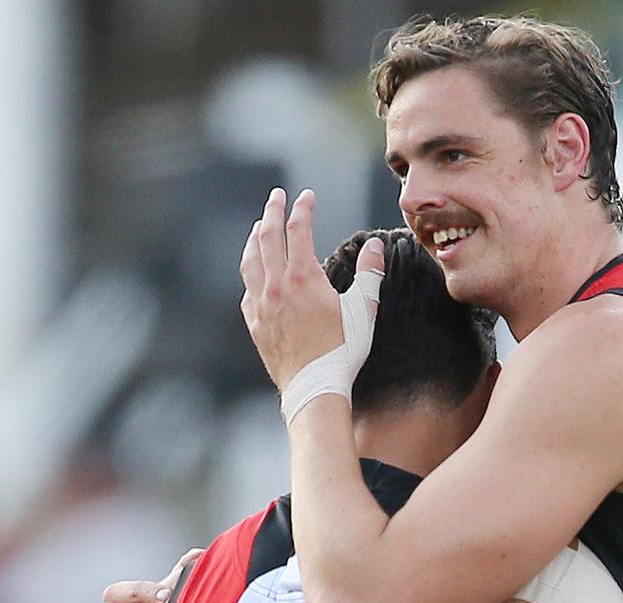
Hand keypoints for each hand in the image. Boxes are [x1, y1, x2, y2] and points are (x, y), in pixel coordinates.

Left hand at [239, 188, 382, 393]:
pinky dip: (251, 273)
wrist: (314, 387)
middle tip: (276, 196)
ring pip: (250, 261)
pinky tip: (255, 274)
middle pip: (267, 237)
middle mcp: (276, 286)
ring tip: (257, 227)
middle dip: (272, 211)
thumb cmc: (342, 350)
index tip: (307, 195)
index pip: (298, 229)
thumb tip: (375, 246)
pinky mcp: (255, 324)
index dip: (302, 208)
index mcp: (303, 277)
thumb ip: (369, 274)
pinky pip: (247, 290)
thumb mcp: (364, 309)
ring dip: (253, 239)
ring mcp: (261, 305)